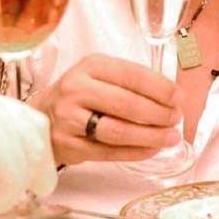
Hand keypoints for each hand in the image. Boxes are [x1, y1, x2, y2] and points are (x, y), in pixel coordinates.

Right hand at [29, 54, 184, 165]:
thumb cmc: (79, 96)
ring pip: (118, 131)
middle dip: (158, 113)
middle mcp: (76, 90)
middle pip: (126, 104)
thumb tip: (170, 97)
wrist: (40, 119)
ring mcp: (70, 119)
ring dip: (150, 136)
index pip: (131, 75)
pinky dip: (135, 152)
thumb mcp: (98, 75)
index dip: (160, 88)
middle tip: (176, 119)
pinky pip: (109, 152)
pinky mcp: (70, 146)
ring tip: (170, 137)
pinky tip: (152, 149)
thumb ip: (129, 81)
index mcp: (89, 66)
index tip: (178, 97)